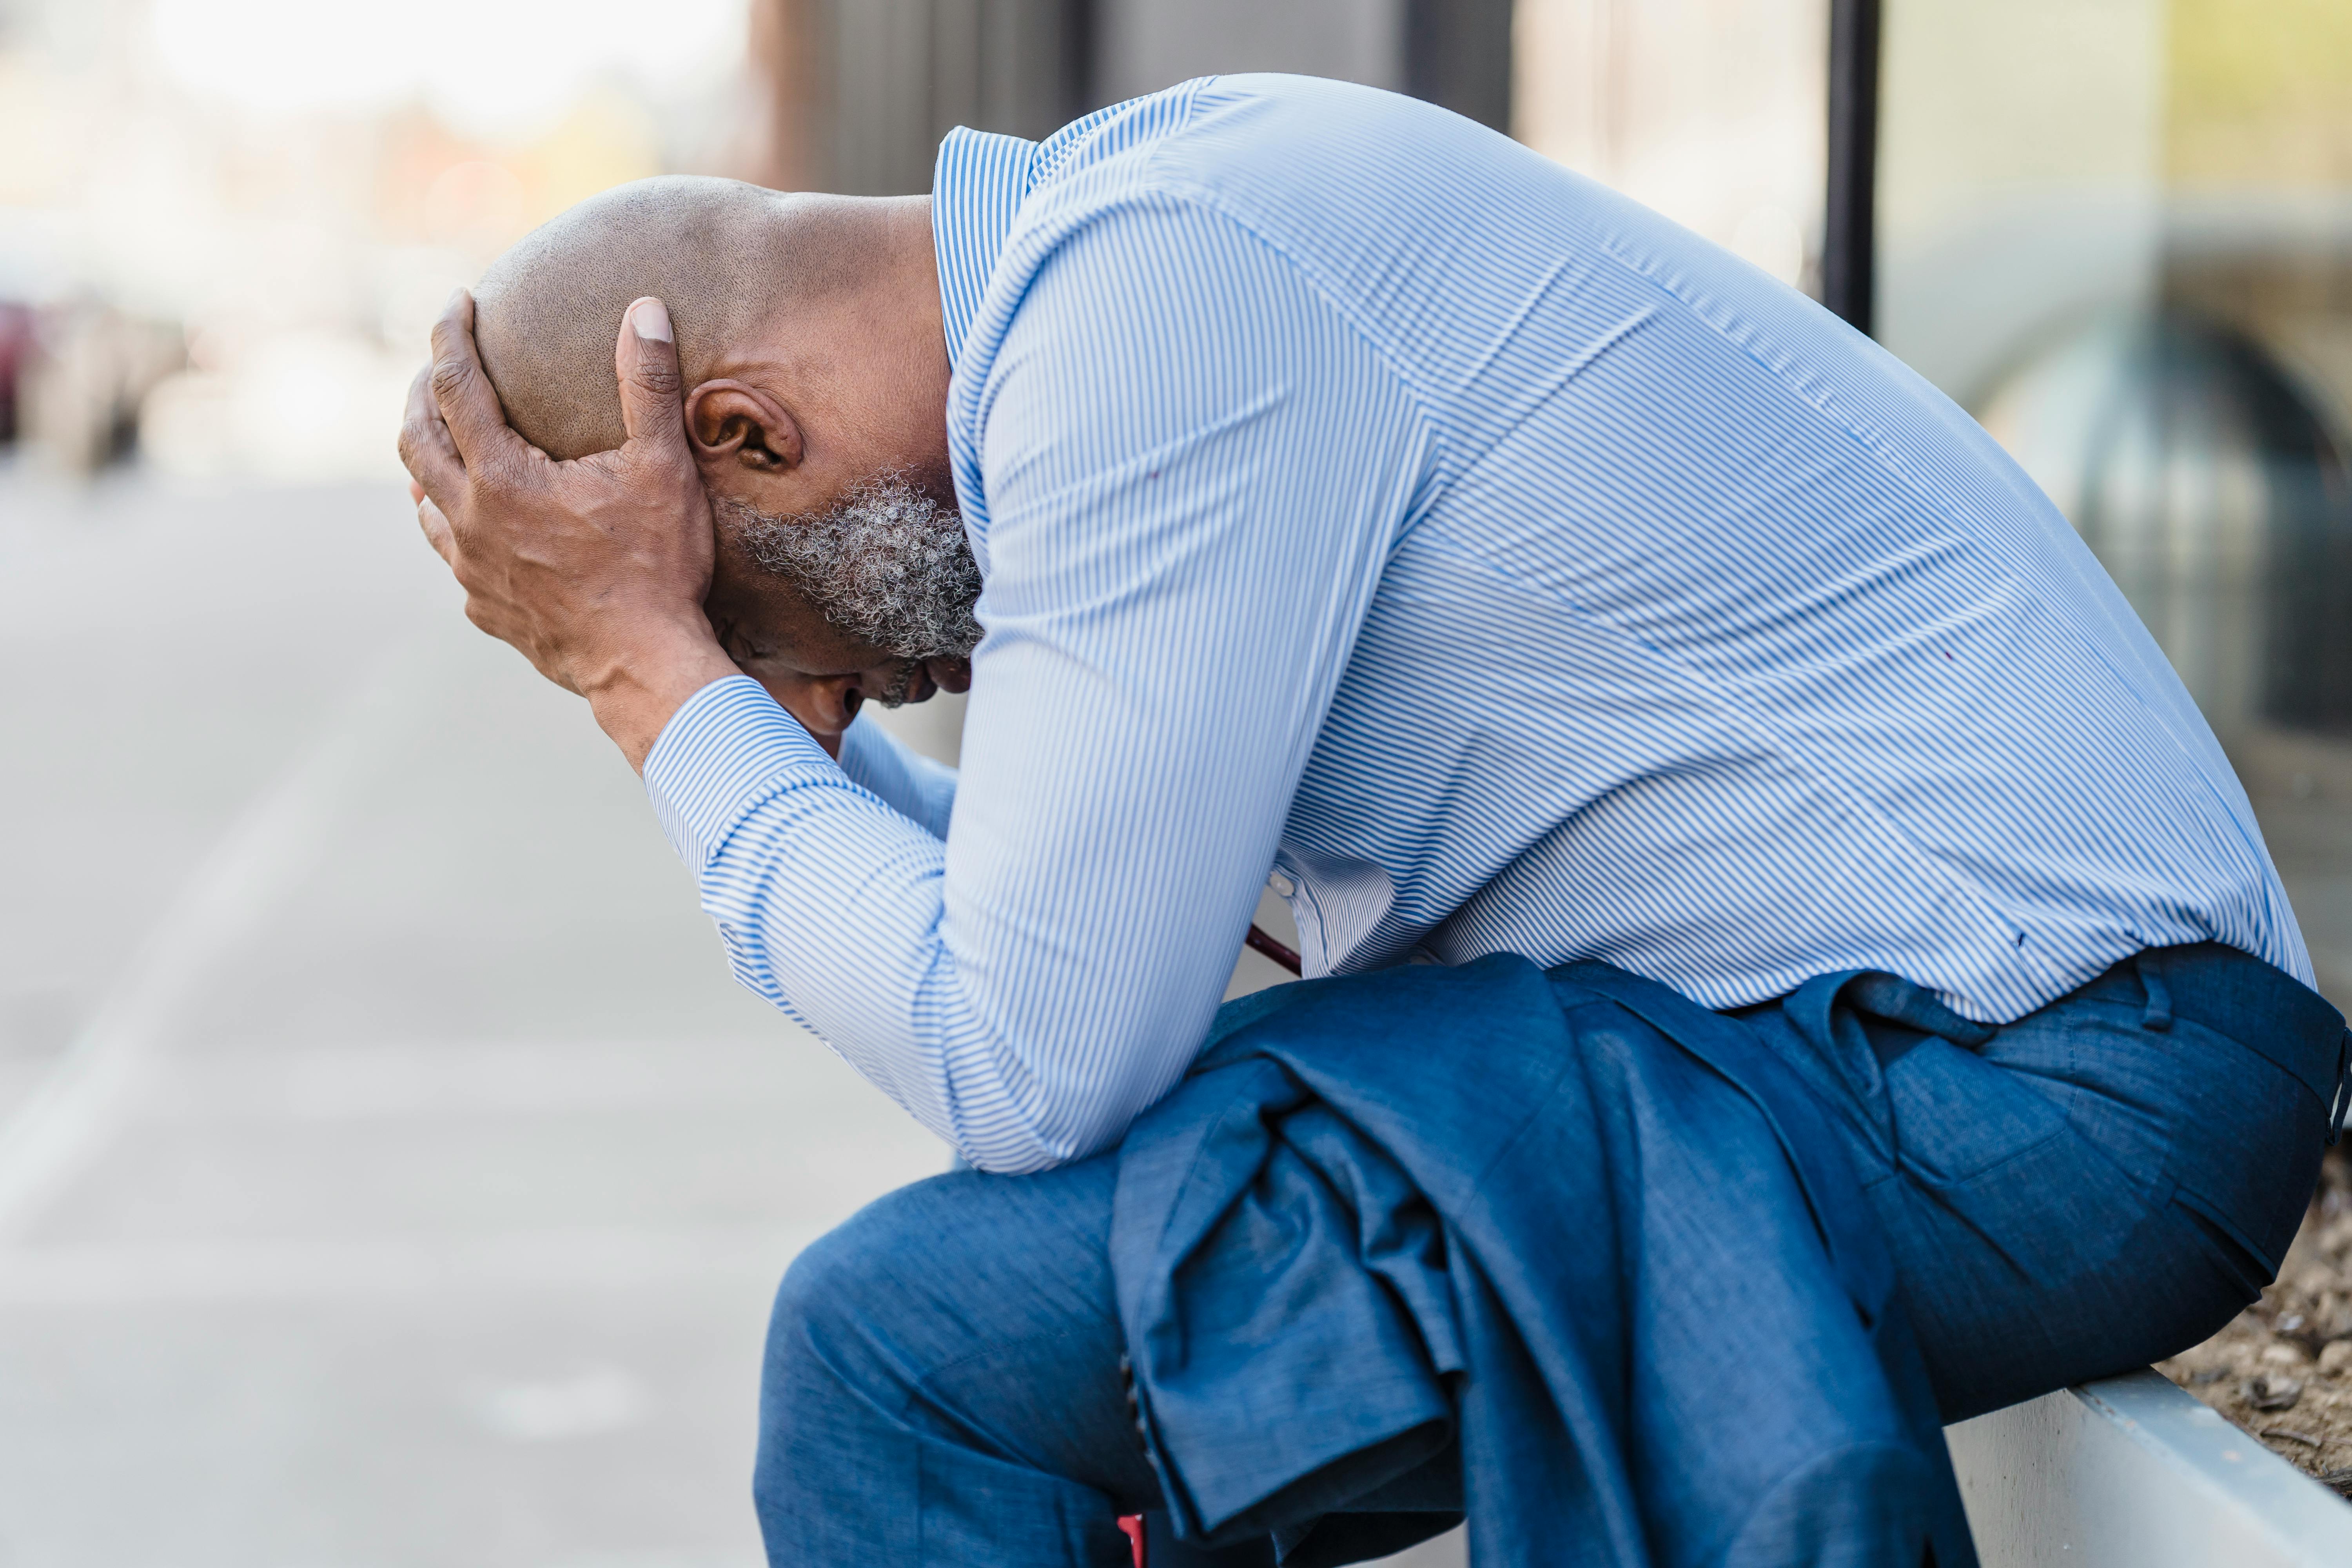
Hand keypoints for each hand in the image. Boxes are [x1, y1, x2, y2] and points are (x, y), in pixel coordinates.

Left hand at [397, 290, 738, 769]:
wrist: (645, 667)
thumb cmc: (657, 567)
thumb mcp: (662, 467)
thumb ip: (647, 384)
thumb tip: (646, 309)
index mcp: (502, 477)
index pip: (456, 385)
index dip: (451, 336)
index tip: (456, 303)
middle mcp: (469, 520)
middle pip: (417, 439)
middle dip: (423, 391)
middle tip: (439, 365)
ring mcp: (471, 570)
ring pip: (421, 502)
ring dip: (426, 462)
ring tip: (442, 442)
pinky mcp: (485, 609)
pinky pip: (451, 557)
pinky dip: (452, 526)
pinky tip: (475, 526)